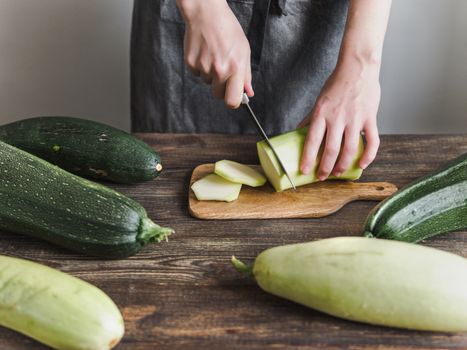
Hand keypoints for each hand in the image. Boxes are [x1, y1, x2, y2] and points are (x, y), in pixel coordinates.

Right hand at [177, 0, 253, 107]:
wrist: (206, 14)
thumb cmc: (227, 29)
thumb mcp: (244, 50)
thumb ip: (246, 74)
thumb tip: (247, 92)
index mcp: (236, 68)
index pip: (233, 101)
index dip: (233, 102)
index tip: (233, 98)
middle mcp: (219, 70)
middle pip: (218, 95)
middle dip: (221, 87)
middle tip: (223, 70)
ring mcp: (204, 67)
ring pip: (208, 82)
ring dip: (210, 74)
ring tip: (214, 54)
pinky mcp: (191, 63)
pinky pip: (197, 74)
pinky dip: (200, 66)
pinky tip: (204, 52)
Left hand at [298, 60, 380, 179]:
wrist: (358, 67)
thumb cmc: (337, 83)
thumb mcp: (319, 100)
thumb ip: (310, 118)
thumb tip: (298, 131)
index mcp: (322, 113)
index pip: (312, 141)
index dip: (307, 158)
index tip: (304, 171)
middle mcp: (337, 118)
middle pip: (330, 150)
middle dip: (325, 167)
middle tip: (321, 176)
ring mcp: (355, 119)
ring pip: (349, 149)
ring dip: (343, 165)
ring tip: (337, 173)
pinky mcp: (370, 118)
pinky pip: (372, 141)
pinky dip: (368, 156)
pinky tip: (362, 164)